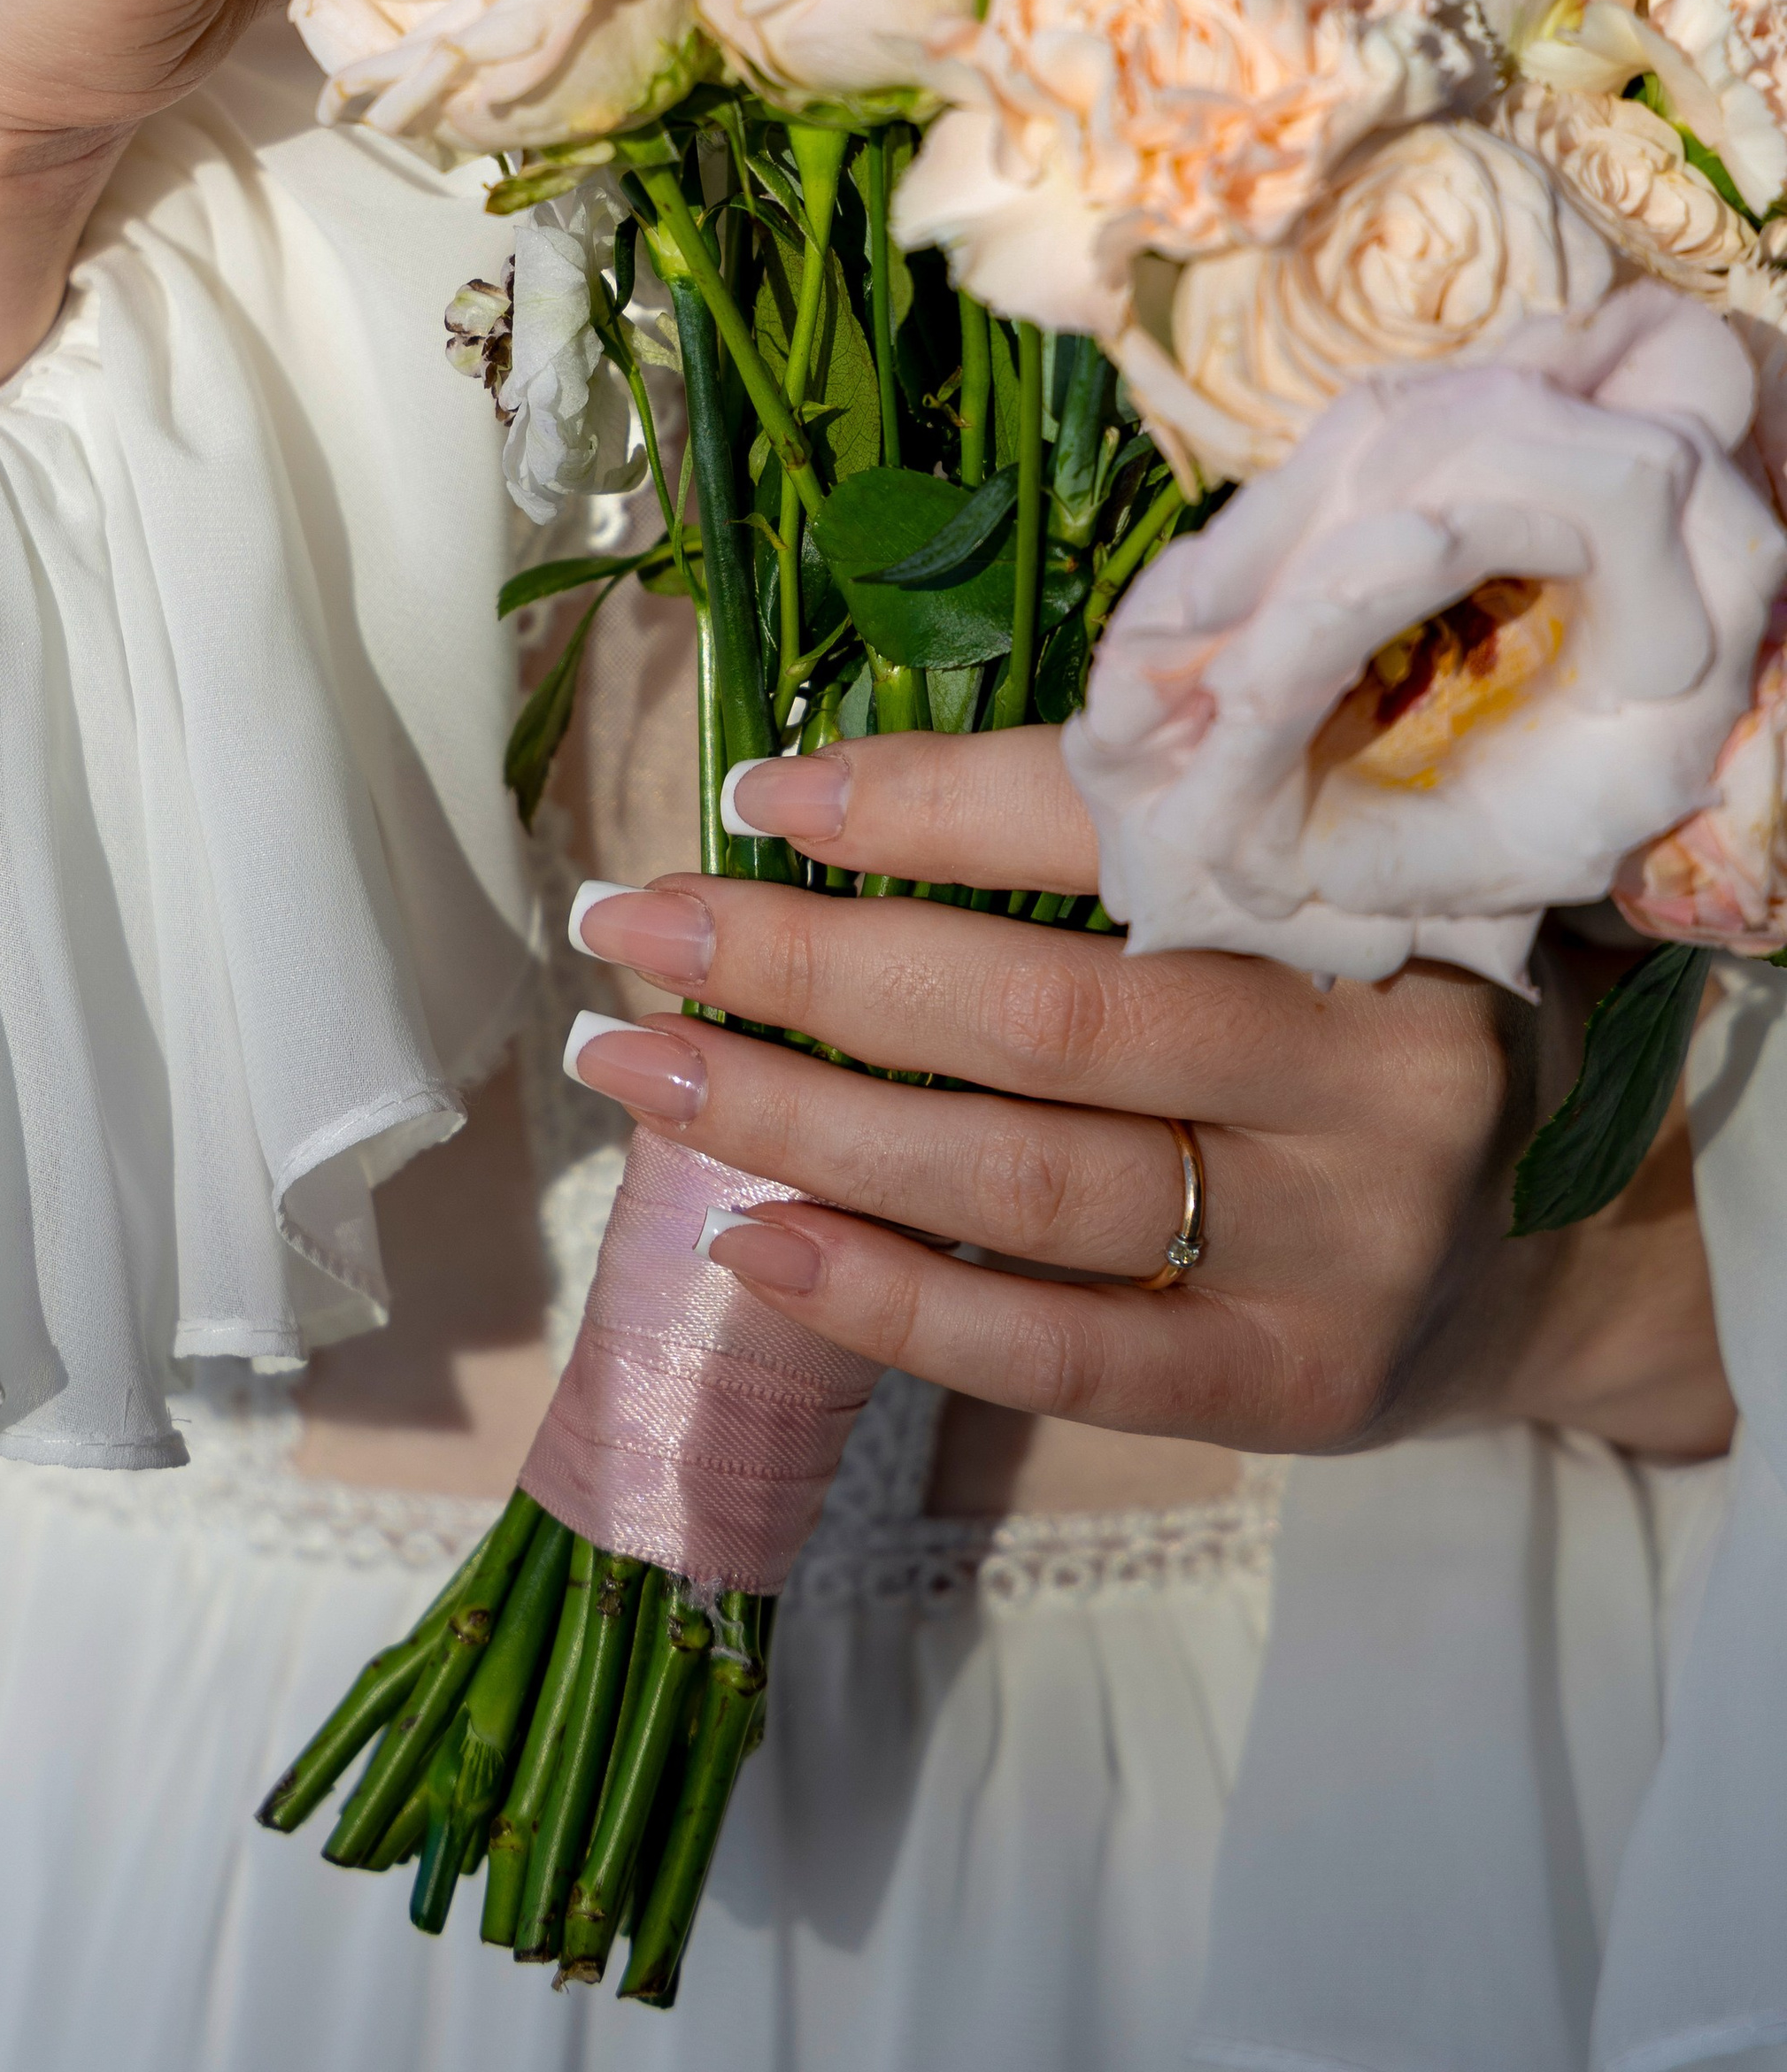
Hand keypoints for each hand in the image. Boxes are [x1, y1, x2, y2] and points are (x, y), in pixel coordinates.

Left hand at [566, 730, 1732, 1461]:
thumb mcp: (1305, 895)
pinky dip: (887, 1300)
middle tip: (627, 927)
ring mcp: (1345, 1237)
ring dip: (799, 1120)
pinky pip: (1060, 1351)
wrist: (1543, 1252)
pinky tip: (749, 1239)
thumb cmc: (1359, 1025)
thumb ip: (1140, 846)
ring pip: (1025, 1176)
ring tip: (637, 1070)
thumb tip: (824, 799)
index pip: (1117, 823)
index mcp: (1373, 885)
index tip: (760, 790)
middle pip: (1042, 1009)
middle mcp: (1375, 1058)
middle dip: (807, 963)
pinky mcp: (1299, 1381)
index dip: (927, 804)